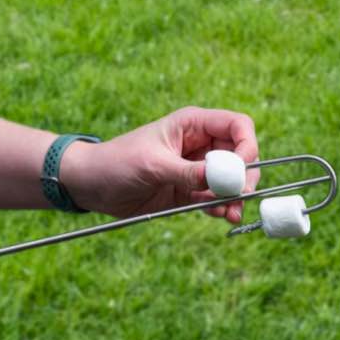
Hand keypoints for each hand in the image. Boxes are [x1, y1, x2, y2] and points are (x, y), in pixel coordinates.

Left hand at [60, 106, 259, 222]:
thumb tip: (222, 179)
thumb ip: (188, 172)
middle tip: (240, 195)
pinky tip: (223, 215)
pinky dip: (223, 206)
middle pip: (241, 155)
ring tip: (232, 212)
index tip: (242, 169)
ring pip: (232, 180)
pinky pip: (217, 198)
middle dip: (245, 176)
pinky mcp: (190, 191)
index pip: (237, 126)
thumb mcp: (153, 165)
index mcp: (193, 124)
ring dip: (237, 196)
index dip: (247, 145)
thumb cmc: (116, 162)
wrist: (91, 185)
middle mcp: (200, 144)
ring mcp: (197, 169)